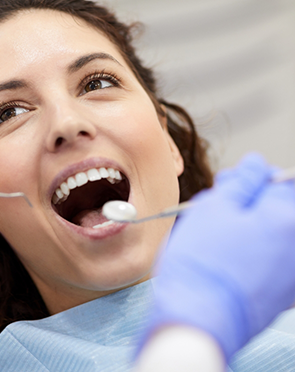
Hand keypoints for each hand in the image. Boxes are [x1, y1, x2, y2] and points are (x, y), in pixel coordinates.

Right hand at [141, 154, 294, 360]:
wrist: (198, 320)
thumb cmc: (201, 265)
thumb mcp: (214, 208)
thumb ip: (241, 182)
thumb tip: (255, 164)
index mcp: (287, 218)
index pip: (280, 181)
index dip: (249, 180)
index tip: (228, 187)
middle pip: (279, 210)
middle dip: (249, 205)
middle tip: (215, 212)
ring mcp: (293, 274)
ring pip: (272, 236)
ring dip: (248, 230)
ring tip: (215, 239)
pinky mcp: (283, 295)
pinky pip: (270, 262)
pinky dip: (252, 255)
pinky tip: (226, 261)